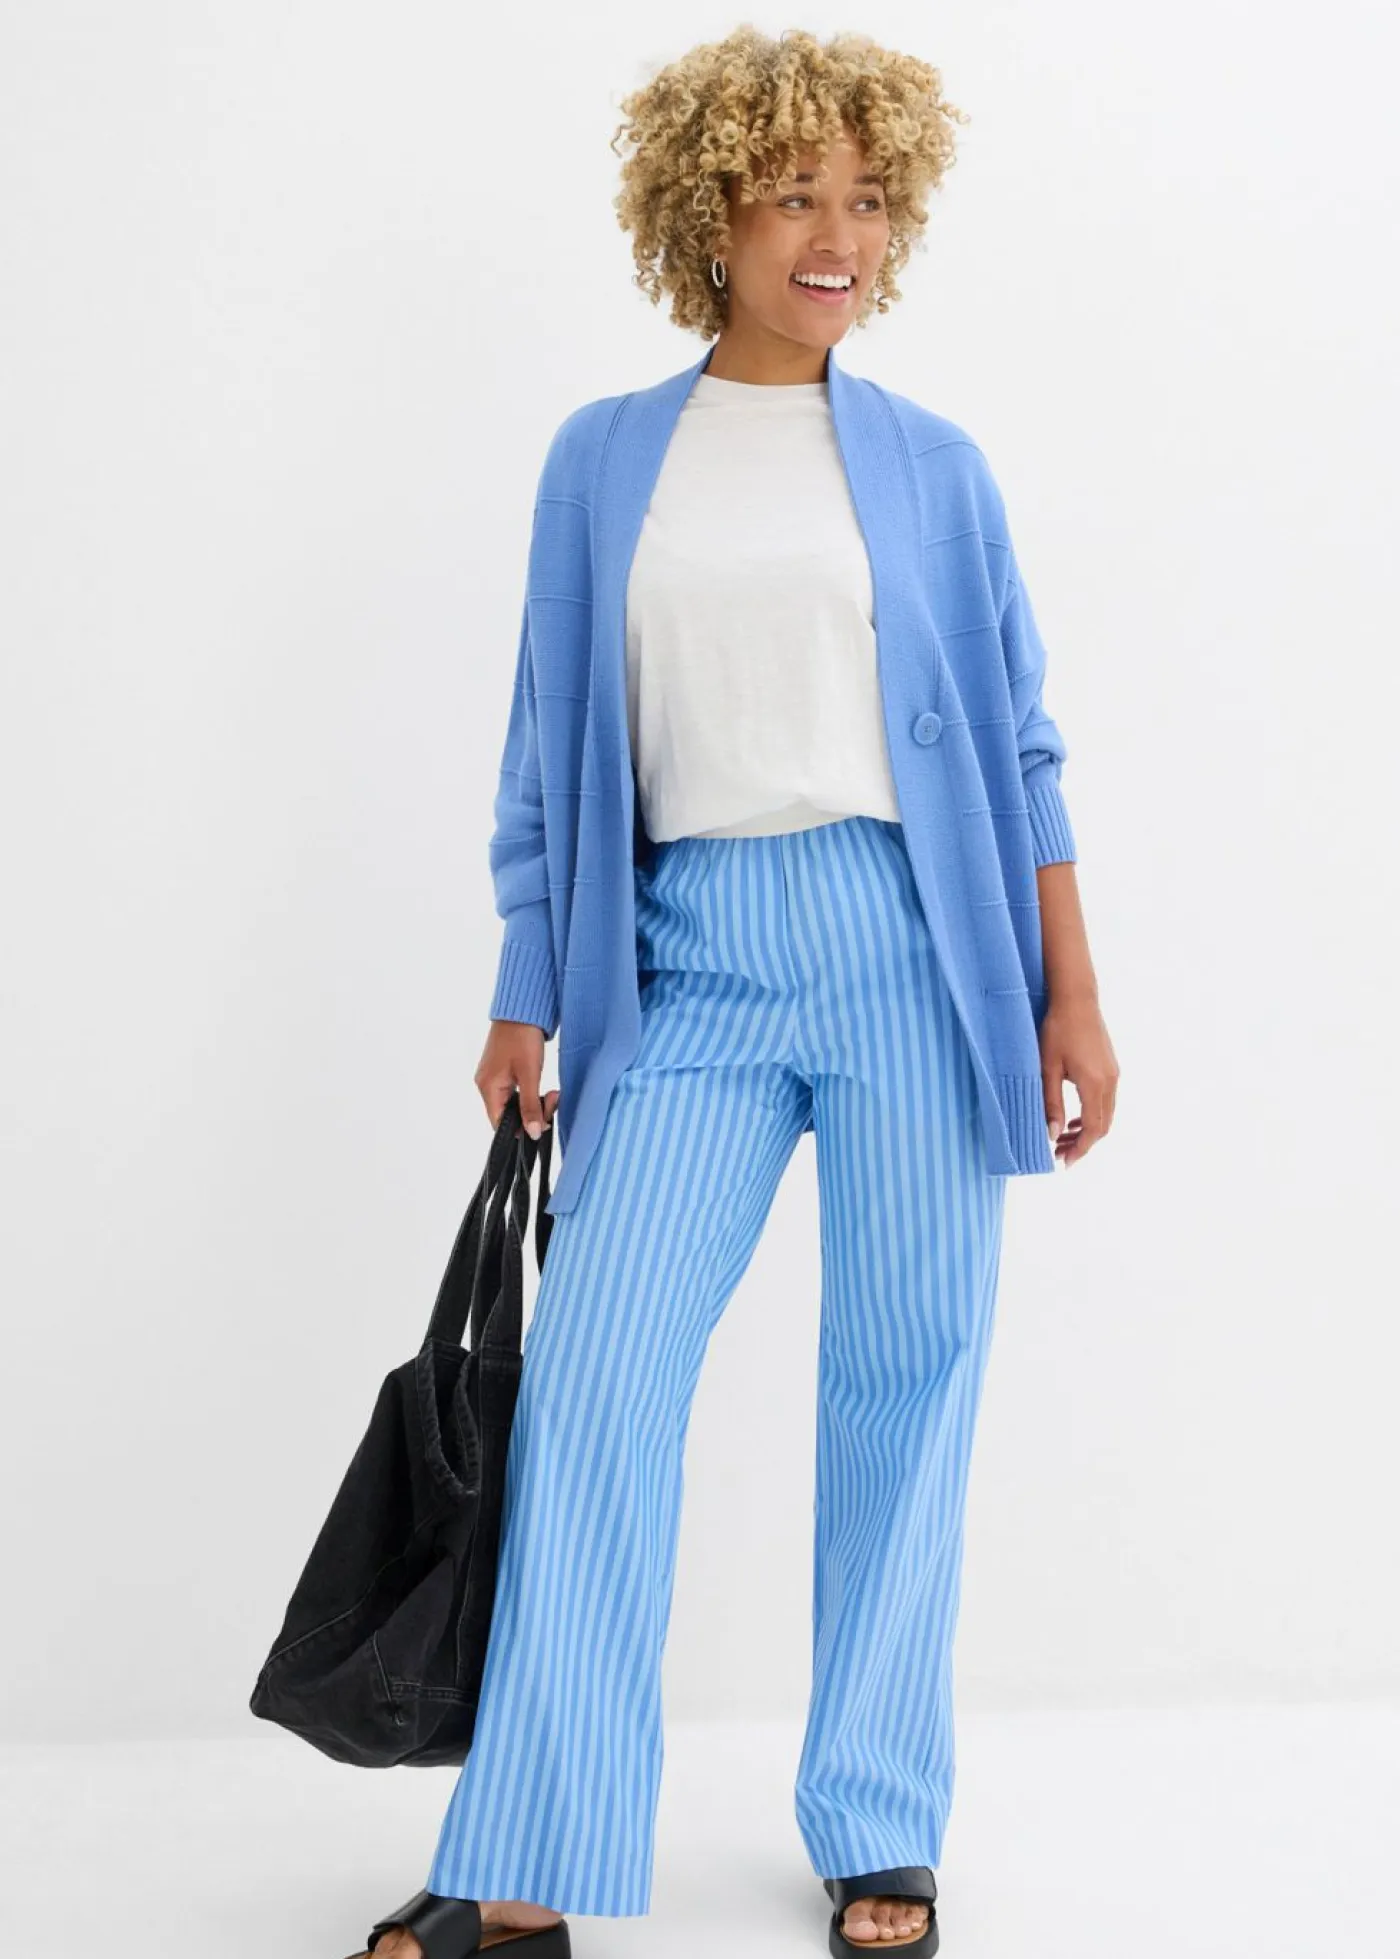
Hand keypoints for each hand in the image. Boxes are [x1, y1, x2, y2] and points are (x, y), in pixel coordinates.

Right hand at [475, 1020, 559, 1140]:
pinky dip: (529, 1092)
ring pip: (513, 1104)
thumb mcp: (530, 1074)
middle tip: (554, 1099)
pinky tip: (542, 1086)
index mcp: (488, 1088)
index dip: (522, 1128)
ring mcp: (493, 1077)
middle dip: (533, 1112)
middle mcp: (486, 1085)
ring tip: (552, 1093)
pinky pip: (514, 1092)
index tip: (544, 1121)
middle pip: (508, 1114)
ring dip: (534, 1102)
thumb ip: (530, 1106)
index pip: (500, 1123)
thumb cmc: (522, 1036)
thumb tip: (533, 1133)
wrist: (521, 1009)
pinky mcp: (501, 1071)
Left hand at [1040, 990, 1117, 1166]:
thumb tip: (1053, 1134)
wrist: (1077, 999)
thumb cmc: (1058, 1030)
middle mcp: (1110, 1082)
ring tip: (1063, 1138)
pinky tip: (1073, 1117)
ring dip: (1087, 1130)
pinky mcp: (1111, 1067)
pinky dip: (1091, 1114)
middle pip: (1102, 1126)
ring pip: (1105, 1114)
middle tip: (1060, 1154)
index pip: (1092, 1129)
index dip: (1080, 1149)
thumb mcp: (1047, 1068)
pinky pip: (1106, 1101)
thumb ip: (1051, 1102)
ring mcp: (1114, 1074)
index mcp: (1095, 1083)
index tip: (1064, 1162)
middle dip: (1082, 1144)